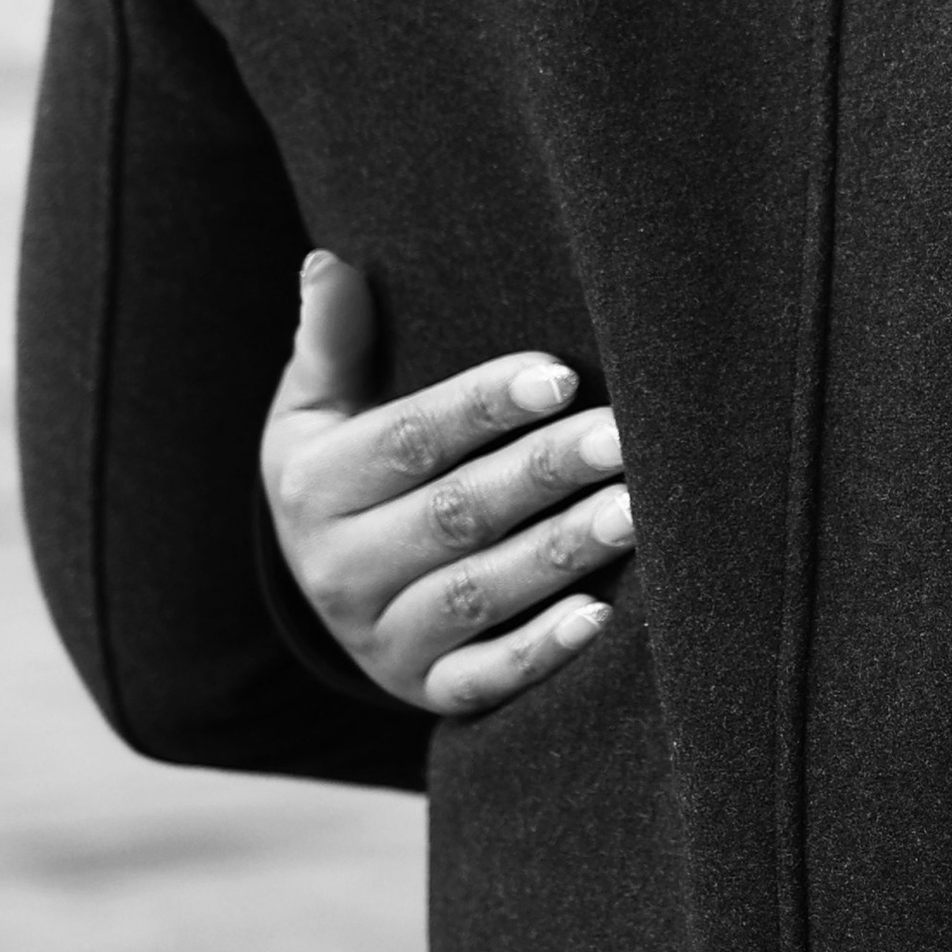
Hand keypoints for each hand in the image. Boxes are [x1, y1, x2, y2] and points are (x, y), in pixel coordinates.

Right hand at [260, 253, 632, 715]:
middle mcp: (339, 568)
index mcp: (314, 484)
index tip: (562, 374)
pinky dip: (540, 654)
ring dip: (560, 553)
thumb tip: (327, 261)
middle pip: (453, 514)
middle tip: (625, 437)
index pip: (407, 438)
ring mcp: (383, 637)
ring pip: (478, 593)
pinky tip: (602, 618)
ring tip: (636, 512)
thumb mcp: (317, 408)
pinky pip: (483, 680)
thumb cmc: (347, 469)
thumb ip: (331, 340)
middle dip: (543, 473)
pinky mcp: (427, 690)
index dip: (483, 405)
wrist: (327, 587)